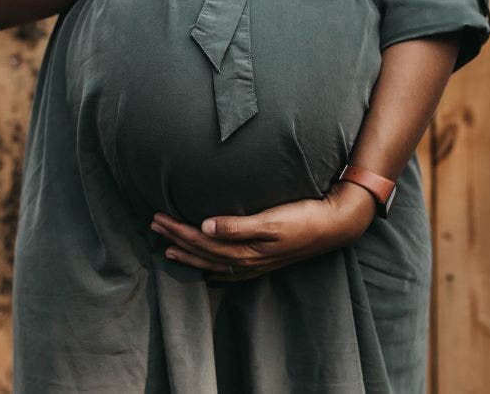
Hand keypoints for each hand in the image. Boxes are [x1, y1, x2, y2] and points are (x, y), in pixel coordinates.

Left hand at [150, 180, 377, 281]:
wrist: (335, 225)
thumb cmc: (303, 217)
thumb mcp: (271, 219)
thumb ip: (237, 225)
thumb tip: (204, 227)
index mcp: (245, 249)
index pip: (202, 242)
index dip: (177, 231)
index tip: (157, 218)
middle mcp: (247, 261)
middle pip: (203, 253)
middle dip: (176, 239)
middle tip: (153, 225)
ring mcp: (256, 264)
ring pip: (213, 263)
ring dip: (190, 255)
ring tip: (168, 248)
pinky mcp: (265, 261)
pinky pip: (230, 271)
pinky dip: (213, 270)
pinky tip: (207, 272)